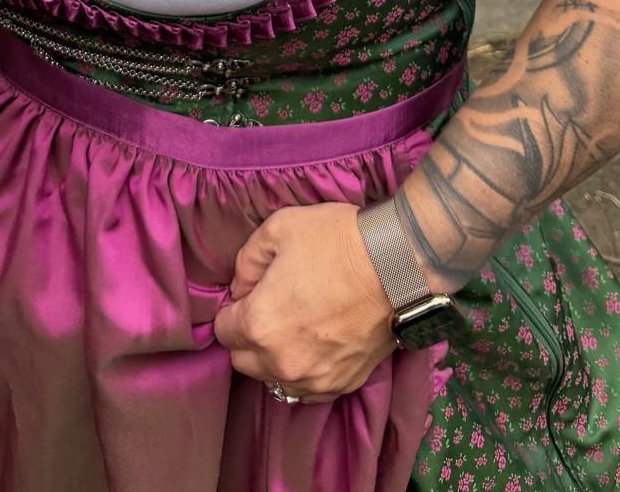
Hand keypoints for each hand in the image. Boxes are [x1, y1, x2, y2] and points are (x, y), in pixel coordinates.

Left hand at [213, 203, 395, 403]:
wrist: (396, 263)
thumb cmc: (335, 241)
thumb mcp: (277, 229)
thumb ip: (246, 262)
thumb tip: (241, 287)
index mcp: (259, 325)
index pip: (223, 330)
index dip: (234, 307)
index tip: (251, 293)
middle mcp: (282, 362)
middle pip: (243, 360)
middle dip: (248, 336)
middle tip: (270, 308)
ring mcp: (315, 378)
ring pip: (274, 379)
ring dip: (275, 358)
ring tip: (294, 328)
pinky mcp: (343, 384)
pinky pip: (308, 389)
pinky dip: (304, 372)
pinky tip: (314, 346)